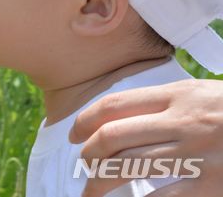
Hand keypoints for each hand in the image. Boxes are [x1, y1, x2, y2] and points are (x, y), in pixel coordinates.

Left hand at [69, 79, 222, 196]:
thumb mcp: (201, 93)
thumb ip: (164, 102)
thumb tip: (119, 116)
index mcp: (178, 95)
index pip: (114, 105)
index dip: (84, 120)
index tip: (73, 133)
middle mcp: (182, 122)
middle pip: (113, 138)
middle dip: (88, 154)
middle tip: (82, 164)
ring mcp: (196, 155)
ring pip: (128, 168)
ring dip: (100, 182)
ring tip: (92, 189)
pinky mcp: (210, 186)